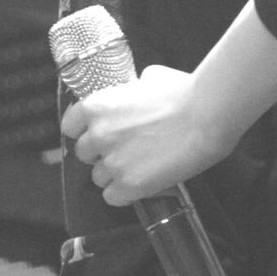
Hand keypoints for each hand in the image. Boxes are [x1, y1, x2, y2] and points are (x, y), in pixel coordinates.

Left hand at [60, 63, 230, 204]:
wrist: (206, 115)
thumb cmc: (184, 93)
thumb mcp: (151, 78)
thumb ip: (132, 89)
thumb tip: (137, 89)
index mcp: (96, 106)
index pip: (70, 127)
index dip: (85, 131)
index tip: (100, 134)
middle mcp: (97, 136)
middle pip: (84, 155)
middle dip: (102, 153)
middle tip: (128, 149)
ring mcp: (112, 163)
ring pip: (99, 178)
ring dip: (115, 174)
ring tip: (141, 166)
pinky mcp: (129, 186)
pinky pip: (113, 197)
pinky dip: (126, 193)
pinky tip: (144, 181)